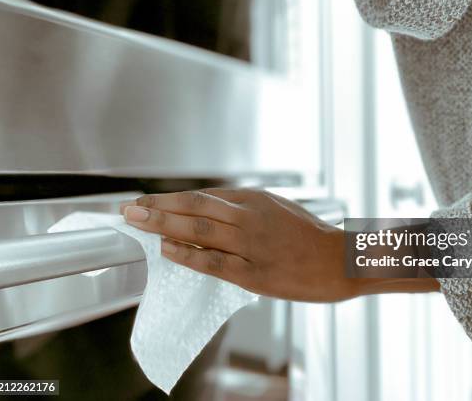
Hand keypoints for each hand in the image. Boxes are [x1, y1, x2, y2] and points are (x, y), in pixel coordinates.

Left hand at [120, 189, 353, 301]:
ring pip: (199, 231)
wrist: (341, 261)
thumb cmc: (312, 236)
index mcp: (256, 200)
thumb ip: (247, 210)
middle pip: (195, 208)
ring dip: (164, 226)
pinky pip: (213, 262)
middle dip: (158, 207)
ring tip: (138, 224)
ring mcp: (251, 245)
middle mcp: (250, 218)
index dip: (173, 199)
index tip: (150, 201)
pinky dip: (187, 255)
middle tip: (130, 209)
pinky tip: (167, 250)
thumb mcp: (279, 209)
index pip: (204, 196)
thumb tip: (212, 213)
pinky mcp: (254, 274)